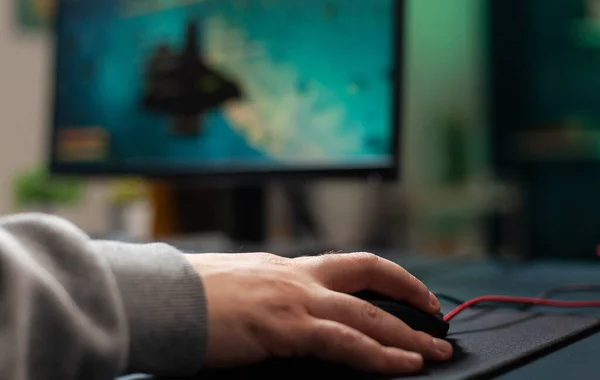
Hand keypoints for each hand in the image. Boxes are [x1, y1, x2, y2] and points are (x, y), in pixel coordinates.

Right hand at [185, 252, 452, 374]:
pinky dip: (379, 356)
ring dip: (408, 335)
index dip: (389, 275)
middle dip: (412, 297)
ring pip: (368, 315)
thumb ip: (270, 295)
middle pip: (372, 278)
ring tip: (437, 351)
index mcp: (290, 267)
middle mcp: (300, 277)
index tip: (410, 290)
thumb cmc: (193, 295)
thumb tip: (281, 312)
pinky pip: (345, 343)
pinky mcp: (286, 327)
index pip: (353, 264)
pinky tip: (403, 365)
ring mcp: (296, 300)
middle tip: (439, 318)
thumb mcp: (242, 286)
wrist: (163, 296)